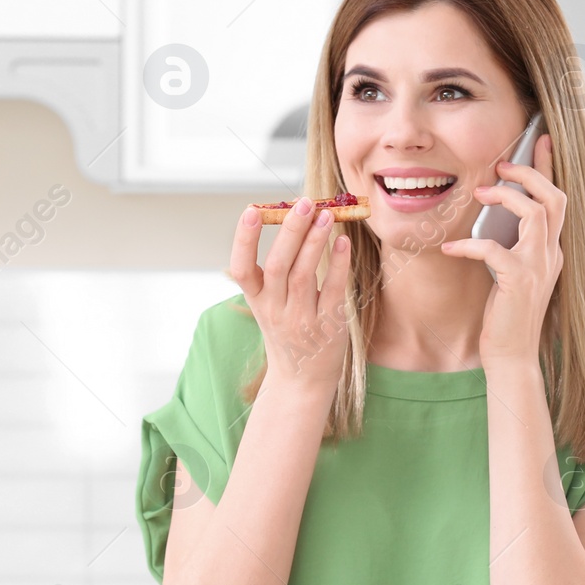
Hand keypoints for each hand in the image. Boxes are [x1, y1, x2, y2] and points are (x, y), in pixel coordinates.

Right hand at [230, 196, 352, 389]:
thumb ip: (274, 270)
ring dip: (315, 241)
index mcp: (256, 300)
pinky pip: (333, 290)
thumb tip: (292, 218)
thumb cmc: (287, 331)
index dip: (244, 239)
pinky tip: (343, 241)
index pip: (241, 269)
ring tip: (326, 214)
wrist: (302, 381)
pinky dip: (337, 264)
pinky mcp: (328, 326)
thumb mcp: (269, 304)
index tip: (252, 210)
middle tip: (303, 203)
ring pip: (304, 275)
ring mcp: (301, 320)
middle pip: (278, 266)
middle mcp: (274, 310)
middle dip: (290, 231)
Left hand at [440, 133, 565, 365]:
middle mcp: (551, 254)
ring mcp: (538, 267)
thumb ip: (511, 244)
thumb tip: (493, 213)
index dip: (550, 167)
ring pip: (535, 213)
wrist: (512, 355)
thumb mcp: (512, 272)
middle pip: (555, 197)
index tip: (542, 139)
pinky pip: (494, 249)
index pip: (557, 199)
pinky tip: (450, 247)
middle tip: (501, 166)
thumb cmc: (506, 315)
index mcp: (551, 249)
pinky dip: (470, 243)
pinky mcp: (519, 281)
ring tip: (478, 195)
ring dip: (506, 197)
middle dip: (530, 173)